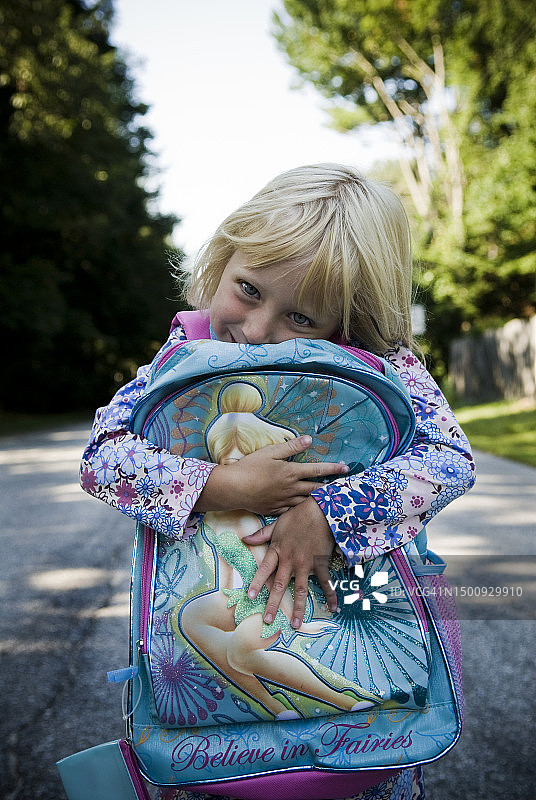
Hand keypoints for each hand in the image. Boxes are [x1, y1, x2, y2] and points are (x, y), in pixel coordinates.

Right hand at [194, 435, 348, 515]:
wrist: (233, 488)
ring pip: (306, 502)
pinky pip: (292, 511)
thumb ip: (291, 446)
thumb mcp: (270, 452)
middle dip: (330, 488)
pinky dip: (300, 509)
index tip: (346, 468)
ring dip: (317, 500)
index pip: (317, 470)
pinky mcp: (275, 511)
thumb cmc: (249, 467)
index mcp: (291, 472)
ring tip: (326, 498)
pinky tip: (303, 509)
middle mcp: (291, 489)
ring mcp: (284, 502)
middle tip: (342, 488)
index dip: (333, 469)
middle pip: (316, 489)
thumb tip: (309, 439)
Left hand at [242, 496, 338, 627]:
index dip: (256, 583)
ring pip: (300, 590)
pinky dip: (330, 595)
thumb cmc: (299, 515)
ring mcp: (306, 564)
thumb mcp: (277, 523)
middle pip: (279, 585)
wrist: (322, 511)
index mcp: (278, 550)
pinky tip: (333, 608)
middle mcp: (290, 561)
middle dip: (272, 603)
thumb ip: (262, 534)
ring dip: (297, 608)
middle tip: (267, 620)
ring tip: (294, 624)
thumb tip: (245, 538)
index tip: (250, 596)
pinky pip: (325, 583)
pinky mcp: (321, 564)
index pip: (264, 570)